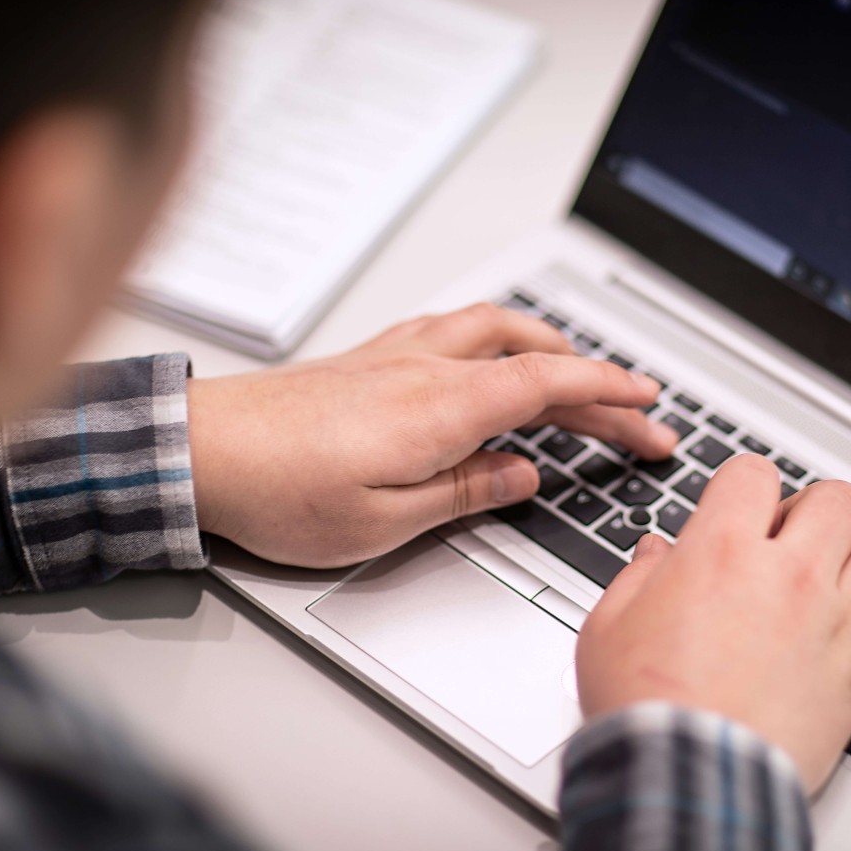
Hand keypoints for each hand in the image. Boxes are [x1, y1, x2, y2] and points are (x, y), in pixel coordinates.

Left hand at [186, 303, 677, 567]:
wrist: (200, 451)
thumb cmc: (278, 490)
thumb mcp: (385, 521)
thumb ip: (466, 492)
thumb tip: (523, 476)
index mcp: (442, 407)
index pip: (550, 384)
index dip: (609, 391)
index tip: (650, 403)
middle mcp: (426, 368)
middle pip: (536, 360)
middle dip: (598, 384)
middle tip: (641, 416)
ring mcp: (397, 355)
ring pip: (497, 330)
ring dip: (551, 347)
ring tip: (582, 372)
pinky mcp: (371, 358)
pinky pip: (455, 329)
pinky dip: (498, 338)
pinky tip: (493, 354)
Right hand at [576, 456, 850, 791]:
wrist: (687, 780)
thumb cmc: (644, 709)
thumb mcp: (609, 627)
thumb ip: (637, 577)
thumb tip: (655, 555)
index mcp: (722, 552)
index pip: (755, 474)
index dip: (744, 486)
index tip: (738, 508)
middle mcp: (789, 577)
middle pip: (840, 499)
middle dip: (815, 510)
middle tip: (792, 537)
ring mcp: (833, 624)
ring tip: (838, 574)